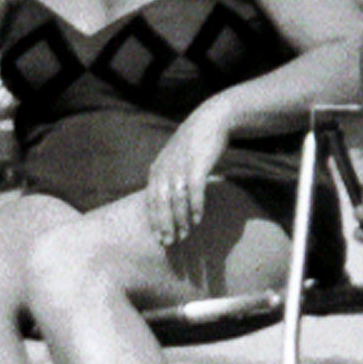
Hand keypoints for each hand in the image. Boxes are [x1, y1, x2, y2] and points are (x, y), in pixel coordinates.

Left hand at [146, 98, 233, 246]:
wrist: (211, 120)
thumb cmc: (194, 145)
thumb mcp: (174, 160)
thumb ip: (167, 179)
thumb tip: (166, 204)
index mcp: (157, 169)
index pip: (151, 201)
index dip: (154, 221)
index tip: (159, 238)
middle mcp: (165, 168)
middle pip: (160, 203)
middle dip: (164, 225)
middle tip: (169, 243)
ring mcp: (180, 166)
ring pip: (176, 199)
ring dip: (180, 220)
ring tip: (184, 235)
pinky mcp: (197, 163)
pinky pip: (194, 190)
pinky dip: (195, 206)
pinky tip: (198, 219)